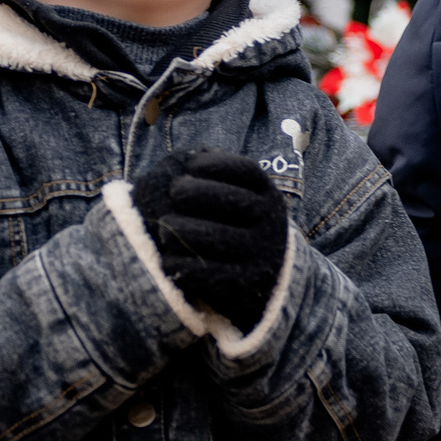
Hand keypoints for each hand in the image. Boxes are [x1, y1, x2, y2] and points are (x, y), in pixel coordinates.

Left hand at [130, 149, 287, 328]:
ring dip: (176, 229)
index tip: (190, 166)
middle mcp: (269, 223)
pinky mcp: (243, 286)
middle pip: (223, 198)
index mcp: (269, 197)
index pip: (244, 170)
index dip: (212, 164)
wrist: (275, 279)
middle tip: (173, 194)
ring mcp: (259, 255)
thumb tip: (191, 154)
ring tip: (164, 228)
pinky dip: (177, 264)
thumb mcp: (248, 197)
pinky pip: (202, 272)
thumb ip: (224, 176)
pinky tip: (167, 259)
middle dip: (188, 191)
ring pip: (207, 236)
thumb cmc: (245, 226)